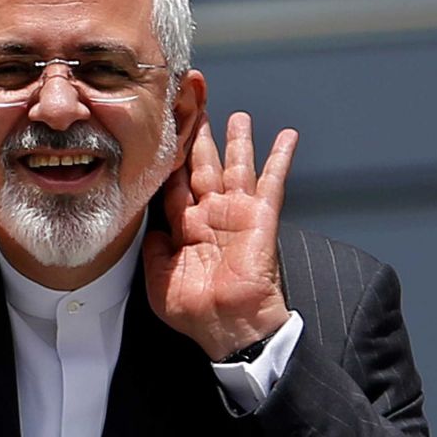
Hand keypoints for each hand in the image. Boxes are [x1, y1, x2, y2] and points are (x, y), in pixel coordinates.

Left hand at [143, 112, 297, 360]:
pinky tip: (287, 135)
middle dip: (200, 137)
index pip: (175, 182)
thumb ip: (153, 246)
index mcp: (185, 226)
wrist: (228, 327)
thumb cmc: (194, 310)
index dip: (170, 158)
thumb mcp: (158, 277)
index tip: (164, 133)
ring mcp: (236, 213)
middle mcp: (211, 214)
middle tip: (195, 110)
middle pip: (203, 165)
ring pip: (235, 166)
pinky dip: (280, 157)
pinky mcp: (261, 217)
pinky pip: (272, 181)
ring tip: (237, 115)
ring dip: (237, 139)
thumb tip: (149, 224)